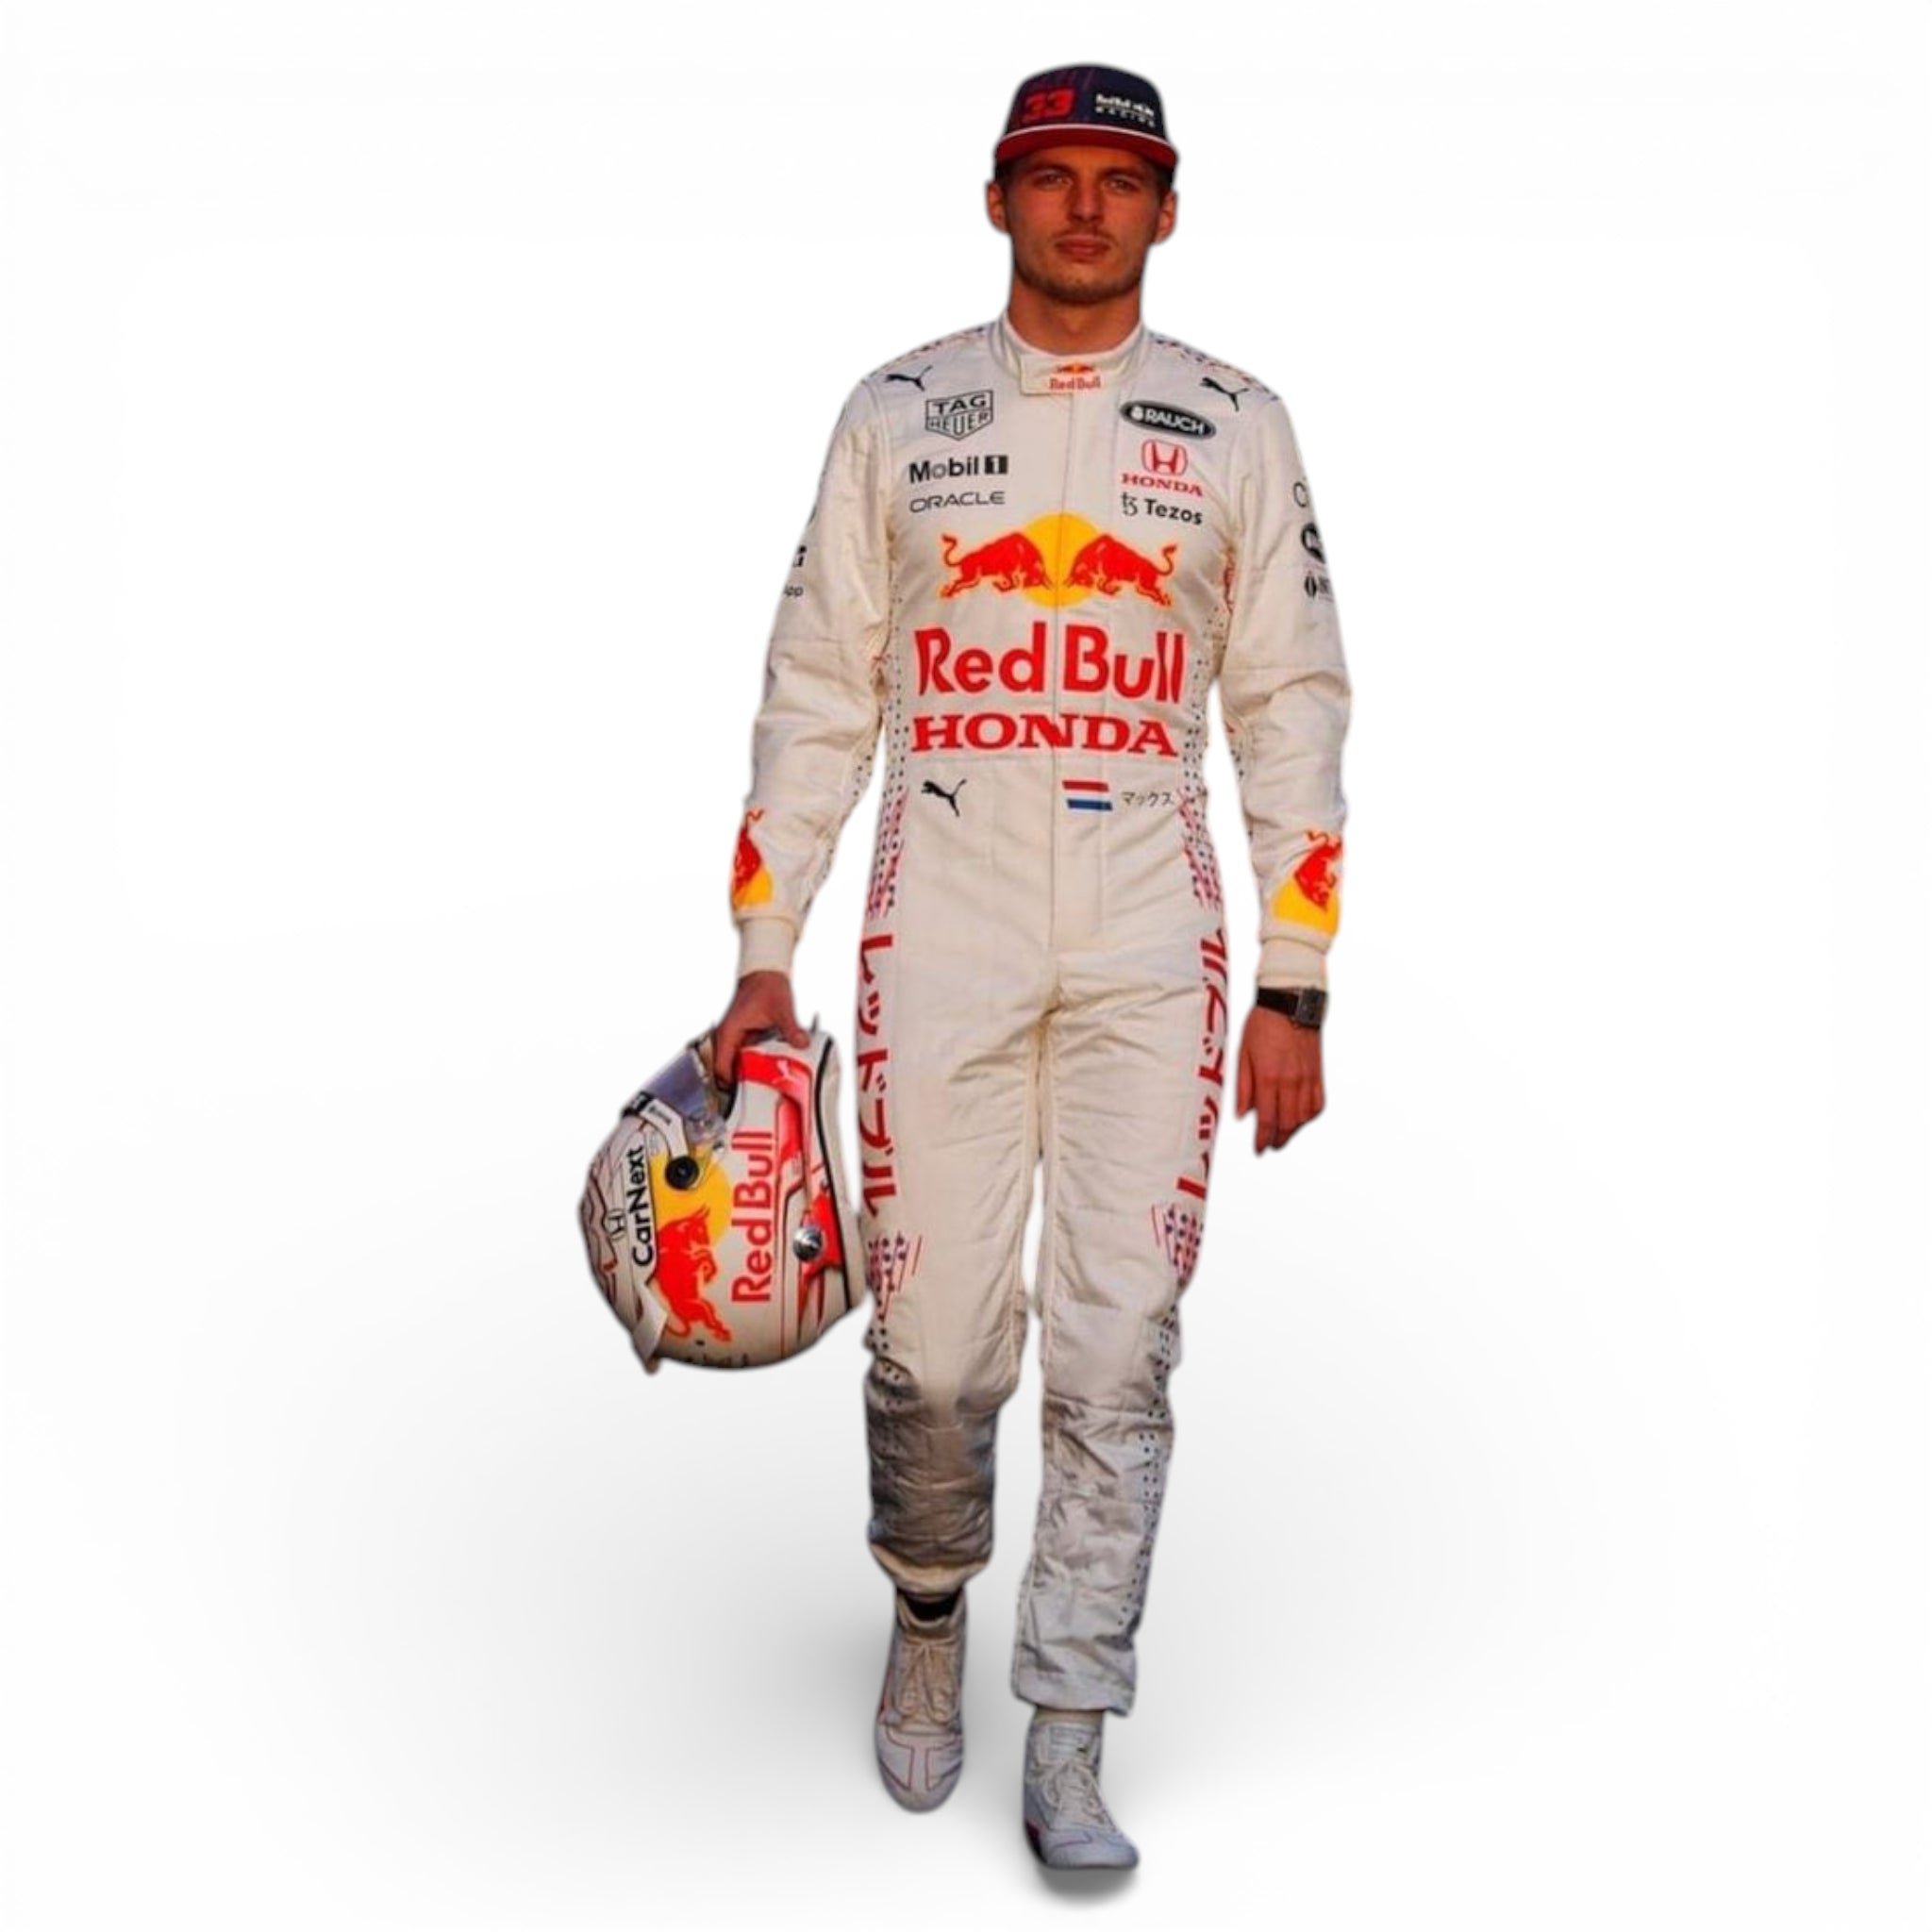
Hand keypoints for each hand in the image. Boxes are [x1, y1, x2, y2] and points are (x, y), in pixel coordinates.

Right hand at [714, 970, 808, 1085]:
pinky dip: (758, 1062)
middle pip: (729, 1070)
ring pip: (738, 1064)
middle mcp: (728, 1036)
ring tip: (769, 1084)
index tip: (746, 1097)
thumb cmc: (767, 986)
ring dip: (751, 1073)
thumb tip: (801, 1043)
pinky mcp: (744, 1036)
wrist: (765, 972)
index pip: (722, 1068)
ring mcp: (735, 1037)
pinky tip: (773, 1067)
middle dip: (744, 1083)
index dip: (731, 1086)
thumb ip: (791, 1028)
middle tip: (763, 1094)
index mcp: (729, 1032)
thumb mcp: (782, 1008)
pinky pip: (748, 1055)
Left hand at [1235, 1006, 1324, 1153]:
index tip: (1259, 1148)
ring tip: (1283, 1133)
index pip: (1267, 1119)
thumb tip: (1243, 1114)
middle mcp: (1290, 1081)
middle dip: (1278, 1139)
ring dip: (1293, 1130)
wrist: (1291, 1001)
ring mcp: (1307, 1078)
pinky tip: (1300, 1117)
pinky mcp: (1317, 1072)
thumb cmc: (1263, 1023)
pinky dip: (1309, 1115)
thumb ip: (1243, 1086)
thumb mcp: (1243, 1052)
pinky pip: (1317, 1103)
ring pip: (1303, 1117)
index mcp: (1268, 1077)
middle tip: (1270, 1145)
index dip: (1263, 1139)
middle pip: (1287, 1123)